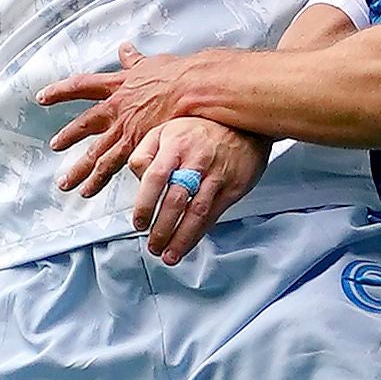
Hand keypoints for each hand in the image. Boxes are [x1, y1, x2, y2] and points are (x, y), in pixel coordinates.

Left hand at [41, 43, 209, 198]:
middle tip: (54, 146)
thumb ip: (134, 60)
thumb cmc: (177, 75)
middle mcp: (115, 108)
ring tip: (65, 183)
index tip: (43, 97)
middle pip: (84, 124)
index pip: (81, 86)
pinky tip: (89, 191)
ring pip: (94, 152)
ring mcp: (124, 129)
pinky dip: (98, 180)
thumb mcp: (150, 63)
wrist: (192, 89)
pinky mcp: (135, 146)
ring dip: (78, 169)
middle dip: (67, 136)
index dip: (60, 91)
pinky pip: (111, 167)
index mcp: (117, 85)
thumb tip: (125, 49)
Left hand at [127, 118, 270, 263]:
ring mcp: (216, 175)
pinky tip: (188, 244)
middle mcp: (196, 160)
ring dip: (181, 238)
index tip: (139, 222)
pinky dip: (199, 233)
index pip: (155, 176)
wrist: (244, 124)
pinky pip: (214, 215)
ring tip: (169, 254)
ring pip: (196, 212)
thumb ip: (145, 152)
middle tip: (153, 245)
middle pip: (176, 199)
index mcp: (175, 145)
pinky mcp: (233, 188)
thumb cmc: (201, 129)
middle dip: (162, 228)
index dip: (145, 203)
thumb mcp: (166, 130)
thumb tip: (136, 174)